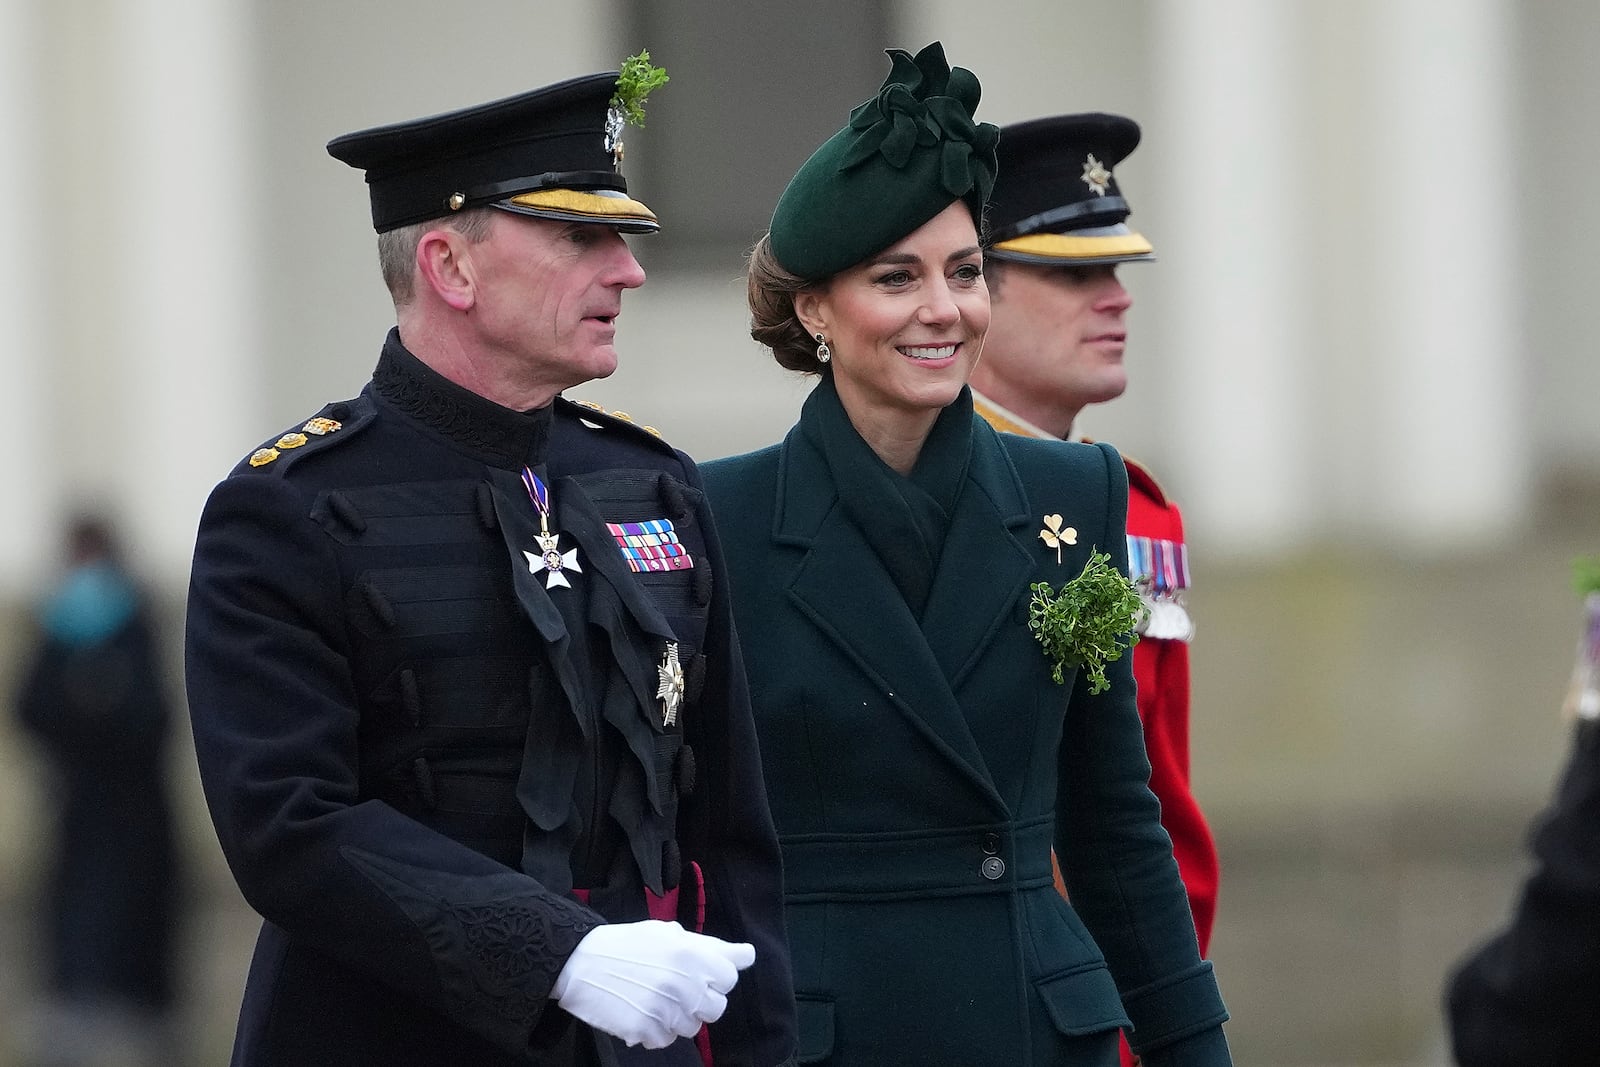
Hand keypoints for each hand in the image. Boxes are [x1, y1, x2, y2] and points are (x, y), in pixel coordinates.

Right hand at [551, 920, 754, 1048]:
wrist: (580, 962)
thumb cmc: (628, 944)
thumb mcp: (669, 934)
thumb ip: (712, 947)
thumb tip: (748, 956)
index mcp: (692, 954)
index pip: (729, 978)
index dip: (713, 976)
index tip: (694, 972)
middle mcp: (684, 984)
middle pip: (716, 1009)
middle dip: (699, 1000)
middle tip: (674, 988)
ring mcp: (665, 1010)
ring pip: (692, 1028)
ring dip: (677, 1017)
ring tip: (654, 998)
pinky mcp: (646, 1031)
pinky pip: (666, 1040)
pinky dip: (655, 1030)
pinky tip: (640, 1011)